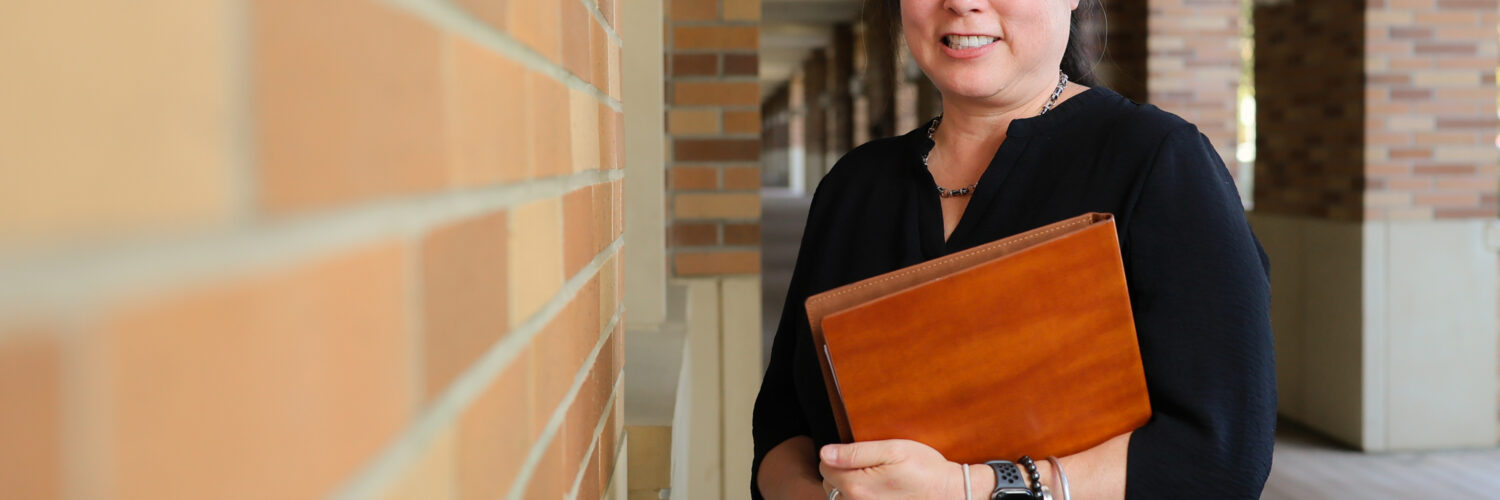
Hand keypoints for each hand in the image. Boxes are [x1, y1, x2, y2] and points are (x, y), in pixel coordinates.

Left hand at [818, 439, 960, 498]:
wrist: (950, 494)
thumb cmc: (925, 470)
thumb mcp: (893, 450)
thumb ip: (855, 452)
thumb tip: (825, 452)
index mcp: (857, 486)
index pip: (824, 466)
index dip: (837, 454)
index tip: (857, 452)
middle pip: (829, 484)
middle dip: (841, 471)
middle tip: (868, 464)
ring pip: (839, 498)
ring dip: (848, 487)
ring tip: (873, 478)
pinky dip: (860, 498)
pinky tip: (877, 492)